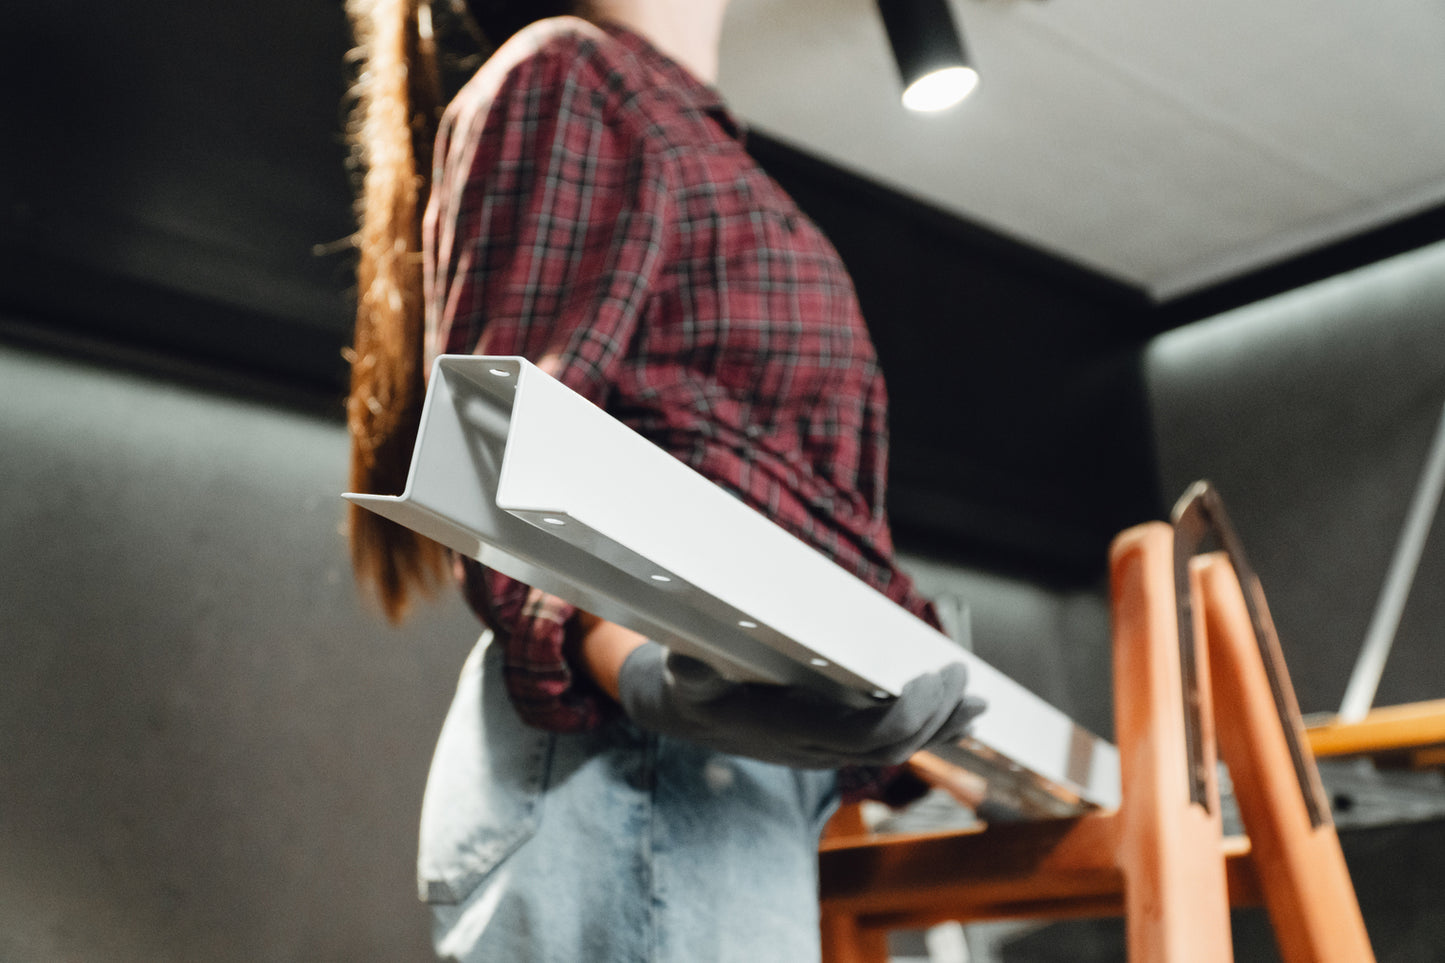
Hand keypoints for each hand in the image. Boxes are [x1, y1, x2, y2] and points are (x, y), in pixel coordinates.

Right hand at [616, 642, 985, 768]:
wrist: (685, 714)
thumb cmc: (691, 686)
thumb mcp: (684, 674)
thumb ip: (690, 669)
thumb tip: (685, 658)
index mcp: (790, 730)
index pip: (862, 736)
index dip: (904, 714)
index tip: (929, 679)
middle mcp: (815, 748)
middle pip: (893, 745)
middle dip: (935, 714)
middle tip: (960, 675)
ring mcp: (827, 749)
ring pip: (899, 749)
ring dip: (942, 726)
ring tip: (977, 703)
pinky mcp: (834, 741)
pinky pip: (891, 741)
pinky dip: (931, 729)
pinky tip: (961, 717)